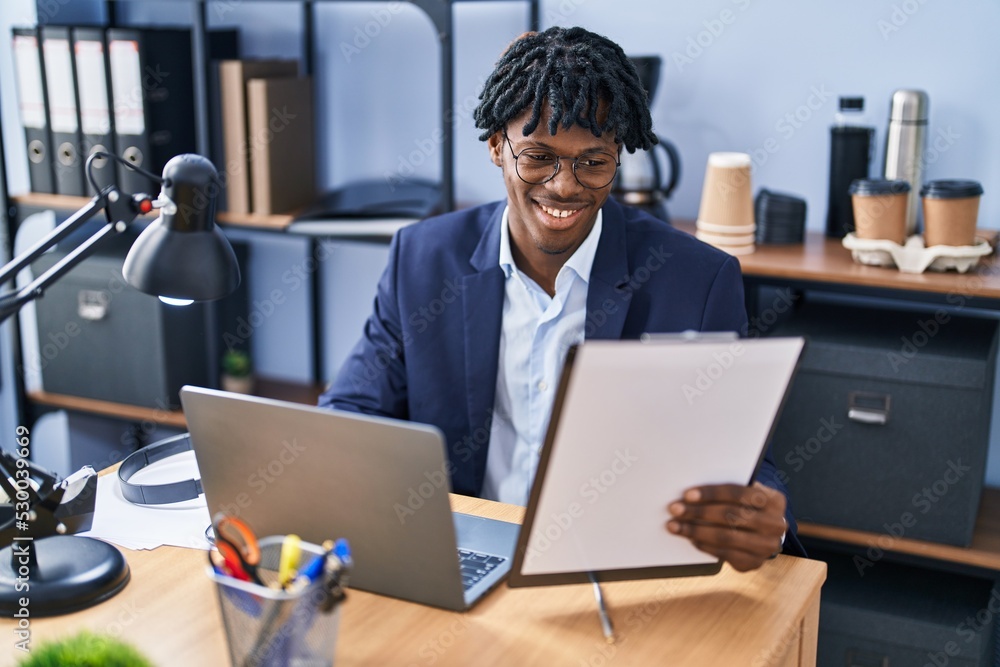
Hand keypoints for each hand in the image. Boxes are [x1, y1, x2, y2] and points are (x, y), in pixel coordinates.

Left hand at [666, 482, 786, 571]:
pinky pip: (725, 553)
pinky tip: (691, 538)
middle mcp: (775, 524)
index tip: (687, 495)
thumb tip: (692, 493)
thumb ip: (728, 492)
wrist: (765, 533)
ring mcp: (767, 547)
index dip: (711, 494)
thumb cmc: (748, 507)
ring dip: (696, 530)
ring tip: (675, 525)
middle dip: (698, 512)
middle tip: (675, 509)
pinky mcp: (754, 563)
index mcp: (774, 500)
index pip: (738, 493)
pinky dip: (705, 545)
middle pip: (730, 515)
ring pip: (726, 537)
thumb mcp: (746, 494)